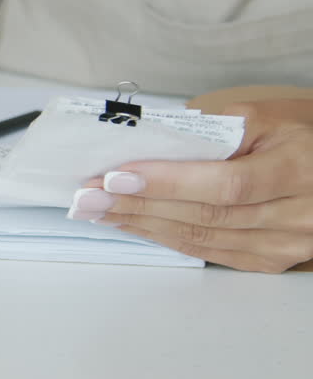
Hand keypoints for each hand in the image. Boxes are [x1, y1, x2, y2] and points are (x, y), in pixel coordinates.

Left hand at [66, 98, 312, 272]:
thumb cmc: (301, 137)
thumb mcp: (266, 118)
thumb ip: (213, 133)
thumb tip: (148, 147)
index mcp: (297, 170)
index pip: (225, 184)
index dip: (167, 183)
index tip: (116, 176)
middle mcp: (297, 215)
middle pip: (205, 216)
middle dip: (137, 205)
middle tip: (88, 196)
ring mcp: (285, 244)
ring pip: (201, 238)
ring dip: (142, 224)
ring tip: (98, 210)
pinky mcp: (270, 260)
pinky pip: (209, 251)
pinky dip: (165, 237)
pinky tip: (133, 224)